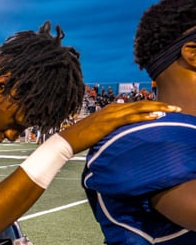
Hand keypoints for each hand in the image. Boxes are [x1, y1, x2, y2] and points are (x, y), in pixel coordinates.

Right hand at [58, 100, 179, 151]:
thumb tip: (122, 133)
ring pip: (139, 108)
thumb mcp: (100, 131)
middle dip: (160, 105)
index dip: (153, 106)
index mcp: (111, 109)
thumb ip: (112, 128)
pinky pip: (130, 118)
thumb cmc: (82, 138)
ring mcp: (111, 114)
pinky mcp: (109, 123)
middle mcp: (113, 108)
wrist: (67, 140)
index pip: (137, 105)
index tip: (167, 109)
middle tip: (176, 108)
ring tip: (171, 110)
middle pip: (141, 104)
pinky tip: (156, 117)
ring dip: (157, 109)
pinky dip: (144, 117)